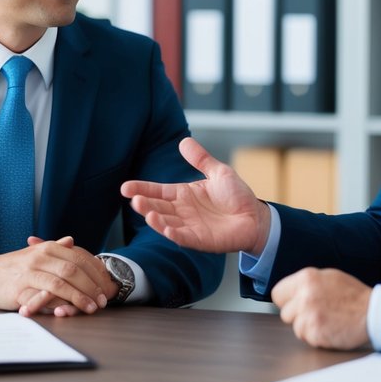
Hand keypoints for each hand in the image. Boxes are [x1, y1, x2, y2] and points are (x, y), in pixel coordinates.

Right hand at [0, 235, 112, 314]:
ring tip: (91, 308)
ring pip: (60, 284)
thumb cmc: (14, 265)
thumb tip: (71, 241)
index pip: (79, 258)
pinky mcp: (20, 289)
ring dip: (79, 297)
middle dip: (91, 287)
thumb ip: (55, 248)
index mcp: (47, 248)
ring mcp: (29, 273)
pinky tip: (68, 310)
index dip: (95, 273)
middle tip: (102, 301)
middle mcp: (40, 257)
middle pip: (73, 271)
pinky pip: (42, 297)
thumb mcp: (35, 252)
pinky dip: (56, 303)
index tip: (106, 286)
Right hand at [121, 137, 271, 254]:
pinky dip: (173, 233)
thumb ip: (201, 159)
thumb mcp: (219, 172)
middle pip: (158, 207)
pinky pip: (183, 237)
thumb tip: (184, 141)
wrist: (255, 216)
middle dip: (144, 204)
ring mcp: (190, 226)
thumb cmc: (237, 195)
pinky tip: (164, 228)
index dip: (142, 188)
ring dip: (155, 219)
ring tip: (145, 211)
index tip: (125, 187)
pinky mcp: (200, 240)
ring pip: (166, 223)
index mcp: (184, 194)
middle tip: (133, 199)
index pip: (158, 191)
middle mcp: (182, 211)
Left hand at [271, 268, 372, 350]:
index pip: (277, 294)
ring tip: (327, 321)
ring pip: (295, 328)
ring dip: (308, 328)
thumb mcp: (329, 277)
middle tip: (317, 314)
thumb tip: (291, 290)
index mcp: (307, 278)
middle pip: (285, 313)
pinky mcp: (315, 333)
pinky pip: (307, 338)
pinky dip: (317, 337)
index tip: (293, 305)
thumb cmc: (354, 296)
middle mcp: (305, 295)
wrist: (373, 313)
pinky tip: (331, 329)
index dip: (286, 301)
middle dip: (298, 316)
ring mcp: (309, 315)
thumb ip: (308, 283)